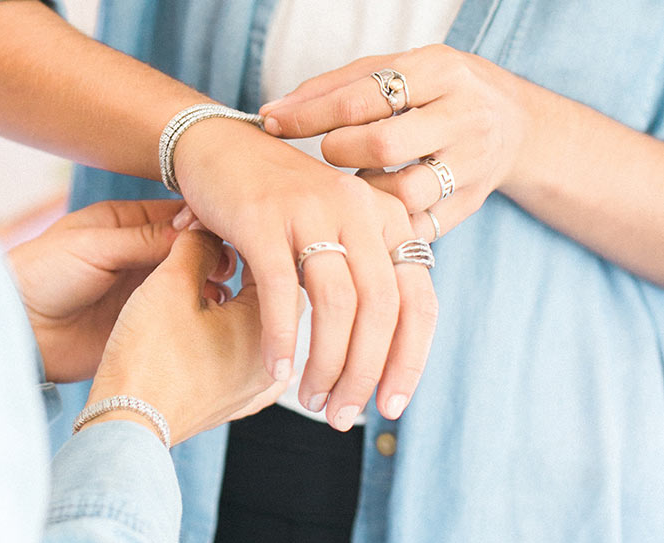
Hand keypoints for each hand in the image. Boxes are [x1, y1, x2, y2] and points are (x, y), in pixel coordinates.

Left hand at [9, 200, 234, 381]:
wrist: (18, 330)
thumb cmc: (42, 275)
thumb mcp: (93, 246)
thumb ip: (144, 238)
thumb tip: (197, 229)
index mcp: (124, 224)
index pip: (176, 215)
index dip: (202, 221)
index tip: (228, 230)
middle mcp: (139, 255)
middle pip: (189, 248)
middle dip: (212, 253)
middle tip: (226, 265)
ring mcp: (144, 290)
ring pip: (190, 281)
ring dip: (209, 283)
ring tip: (222, 289)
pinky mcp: (144, 322)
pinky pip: (180, 314)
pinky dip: (199, 312)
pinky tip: (211, 313)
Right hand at [84, 228, 299, 444]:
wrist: (126, 421)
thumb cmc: (149, 353)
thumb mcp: (171, 284)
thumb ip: (198, 246)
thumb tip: (212, 230)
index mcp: (272, 326)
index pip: (277, 266)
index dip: (243, 239)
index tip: (217, 231)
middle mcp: (277, 360)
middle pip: (271, 299)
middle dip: (243, 272)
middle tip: (210, 256)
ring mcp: (256, 389)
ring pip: (257, 329)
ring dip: (236, 305)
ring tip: (204, 290)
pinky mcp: (234, 405)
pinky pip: (243, 359)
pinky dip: (230, 338)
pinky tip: (206, 328)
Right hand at [173, 119, 437, 429]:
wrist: (221, 149)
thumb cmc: (281, 206)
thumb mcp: (336, 234)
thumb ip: (366, 278)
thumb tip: (382, 355)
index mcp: (387, 218)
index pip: (419, 302)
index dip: (411, 361)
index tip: (390, 407)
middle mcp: (359, 209)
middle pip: (382, 309)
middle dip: (366, 373)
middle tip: (342, 416)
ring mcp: (312, 210)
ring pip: (338, 303)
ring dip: (328, 364)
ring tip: (312, 402)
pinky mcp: (263, 217)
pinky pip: (282, 289)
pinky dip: (283, 337)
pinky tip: (277, 370)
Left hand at [259, 44, 533, 241]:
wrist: (514, 124)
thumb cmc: (434, 94)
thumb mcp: (395, 72)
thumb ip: (335, 88)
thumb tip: (272, 114)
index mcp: (440, 72)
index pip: (362, 97)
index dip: (309, 114)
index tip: (274, 124)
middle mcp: (464, 117)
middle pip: (384, 146)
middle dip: (340, 152)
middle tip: (330, 151)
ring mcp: (473, 165)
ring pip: (405, 194)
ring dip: (365, 193)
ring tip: (357, 181)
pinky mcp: (472, 204)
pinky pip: (419, 227)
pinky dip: (387, 223)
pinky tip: (374, 210)